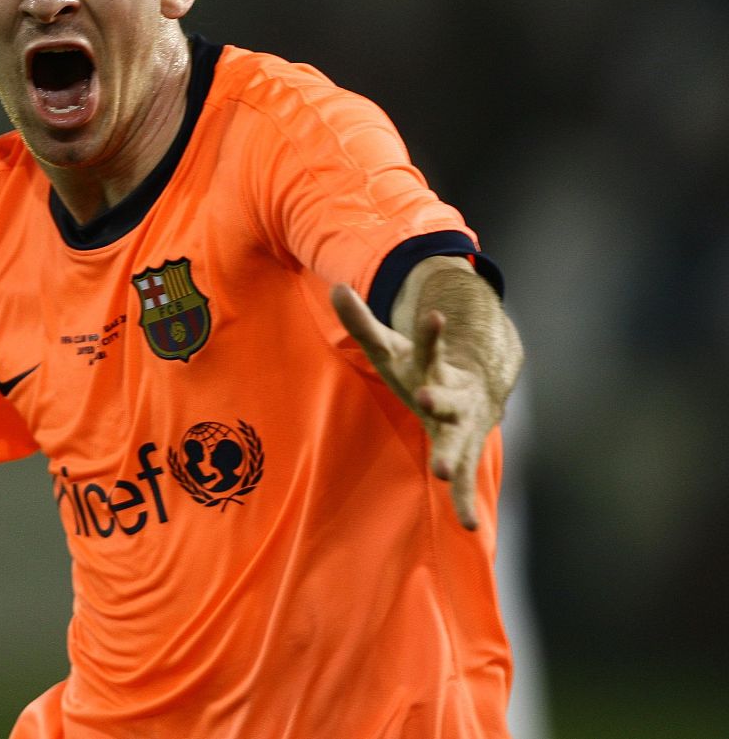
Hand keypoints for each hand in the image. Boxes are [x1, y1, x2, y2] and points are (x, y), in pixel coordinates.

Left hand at [330, 283, 502, 529]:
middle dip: (441, 398)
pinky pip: (465, 480)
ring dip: (450, 456)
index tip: (434, 314)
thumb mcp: (388, 345)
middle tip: (428, 396)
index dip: (431, 332)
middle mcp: (452, 397)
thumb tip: (337, 288)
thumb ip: (362, 321)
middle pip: (448, 398)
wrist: (477, 387)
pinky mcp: (463, 451)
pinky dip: (463, 500)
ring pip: (458, 442)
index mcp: (432, 367)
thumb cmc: (419, 367)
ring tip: (440, 471)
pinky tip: (468, 525)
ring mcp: (460, 427)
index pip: (430, 346)